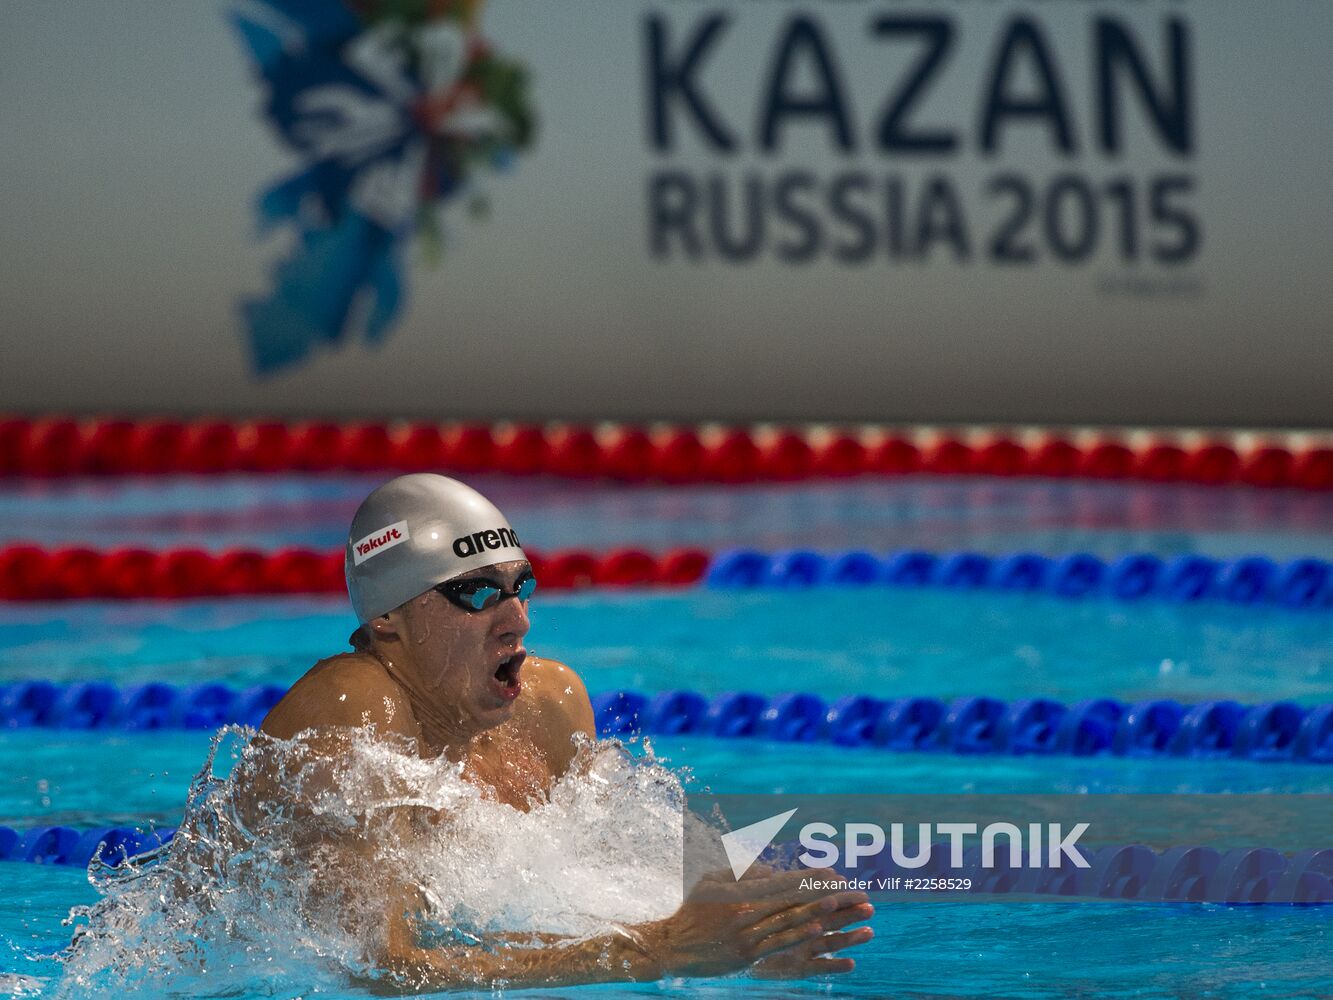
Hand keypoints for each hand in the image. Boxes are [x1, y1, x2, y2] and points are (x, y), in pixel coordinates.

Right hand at [636, 867, 874, 979]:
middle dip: (822, 892)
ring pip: (789, 920)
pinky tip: (819, 932)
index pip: (784, 880)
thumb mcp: (712, 880)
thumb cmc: (693, 910)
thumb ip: (743, 873)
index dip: (810, 876)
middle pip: (792, 899)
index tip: (834, 872)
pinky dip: (800, 936)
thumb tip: (773, 871)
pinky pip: (778, 944)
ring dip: (816, 911)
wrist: (672, 945)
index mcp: (741, 890)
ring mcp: (748, 933)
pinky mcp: (747, 955)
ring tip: (839, 903)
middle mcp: (747, 910)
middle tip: (849, 887)